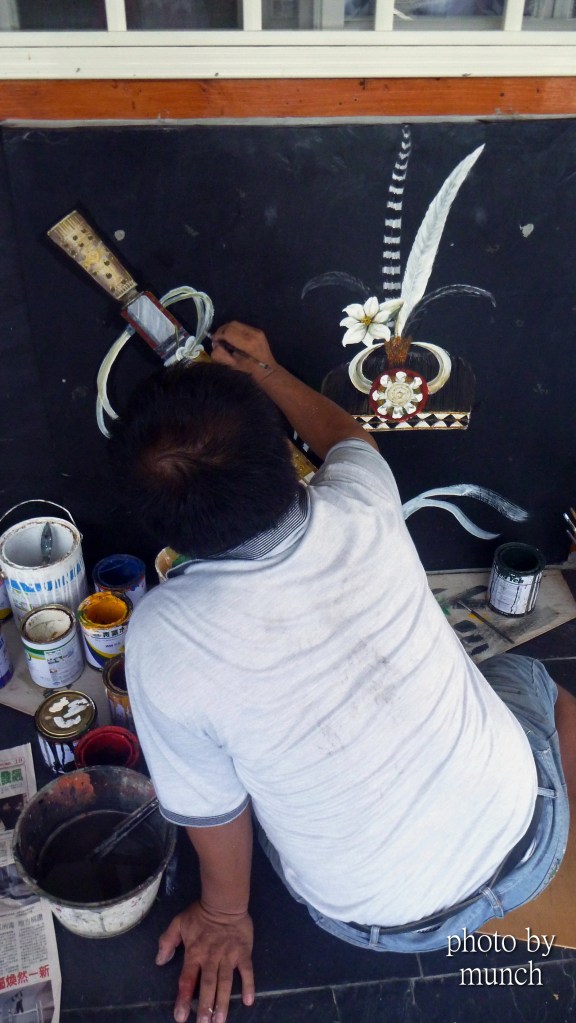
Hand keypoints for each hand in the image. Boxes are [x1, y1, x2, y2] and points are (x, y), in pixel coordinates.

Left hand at [156, 900, 254, 1022]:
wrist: (225, 901)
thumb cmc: (200, 914)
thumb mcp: (178, 923)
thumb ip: (167, 941)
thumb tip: (159, 961)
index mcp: (194, 953)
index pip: (187, 980)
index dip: (184, 999)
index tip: (180, 1017)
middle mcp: (211, 958)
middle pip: (208, 986)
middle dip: (205, 1007)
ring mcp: (228, 957)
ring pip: (225, 983)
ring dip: (223, 1002)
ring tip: (220, 1021)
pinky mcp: (243, 953)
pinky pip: (247, 971)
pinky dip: (248, 986)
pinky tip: (248, 1001)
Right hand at [210, 322, 277, 382]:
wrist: (267, 370)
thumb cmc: (249, 370)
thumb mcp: (232, 366)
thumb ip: (220, 355)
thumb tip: (215, 344)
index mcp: (247, 344)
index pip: (228, 332)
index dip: (218, 335)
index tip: (214, 341)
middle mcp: (253, 334)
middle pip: (231, 325)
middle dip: (221, 330)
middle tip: (217, 338)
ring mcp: (257, 331)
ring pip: (236, 323)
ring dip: (227, 329)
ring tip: (224, 337)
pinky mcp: (258, 330)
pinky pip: (242, 326)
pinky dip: (234, 329)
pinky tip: (233, 337)